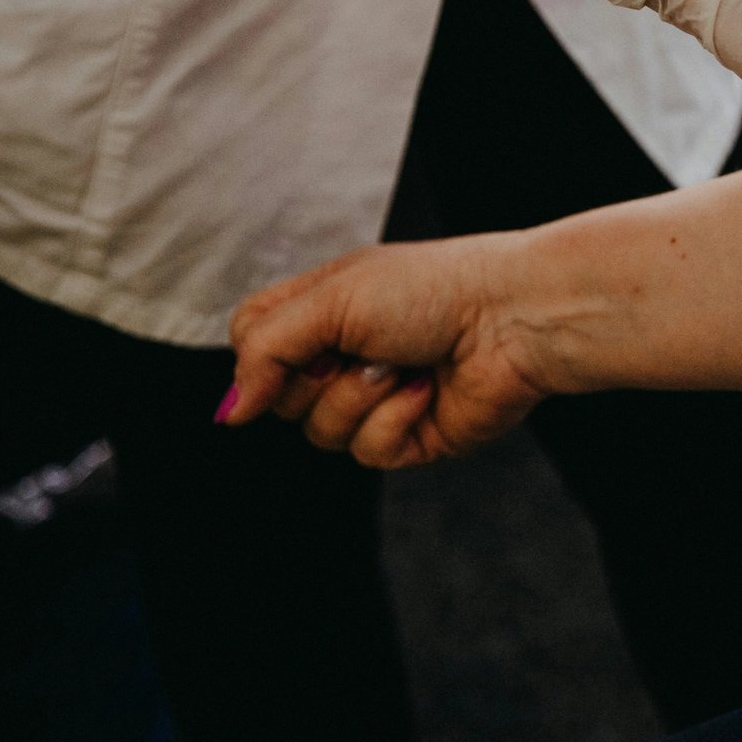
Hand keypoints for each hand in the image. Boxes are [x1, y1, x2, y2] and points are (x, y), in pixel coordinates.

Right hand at [221, 234, 554, 467]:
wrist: (511, 316)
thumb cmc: (430, 289)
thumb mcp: (331, 300)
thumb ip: (265, 351)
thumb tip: (229, 412)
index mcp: (322, 312)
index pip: (251, 344)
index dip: (261, 355)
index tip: (294, 343)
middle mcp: (344, 357)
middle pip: (279, 400)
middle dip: (317, 375)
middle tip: (364, 346)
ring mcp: (376, 401)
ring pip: (322, 433)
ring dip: (361, 395)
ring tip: (405, 362)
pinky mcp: (409, 438)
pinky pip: (368, 452)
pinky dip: (395, 418)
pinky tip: (428, 389)